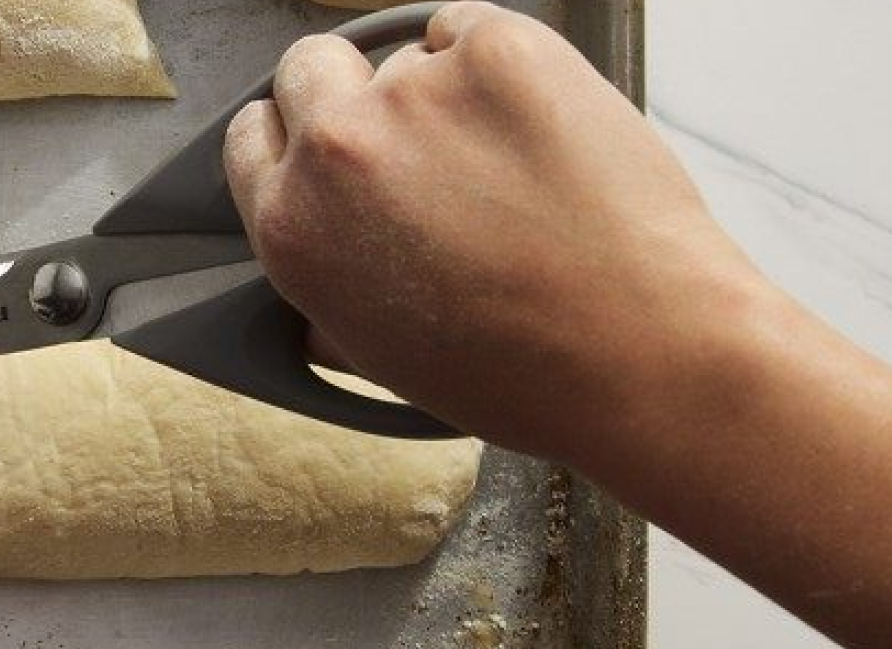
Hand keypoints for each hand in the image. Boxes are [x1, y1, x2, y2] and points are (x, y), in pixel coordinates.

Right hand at [224, 2, 780, 462]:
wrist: (639, 352)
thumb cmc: (524, 372)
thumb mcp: (379, 356)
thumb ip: (327, 290)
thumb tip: (328, 259)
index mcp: (294, 229)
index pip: (252, 136)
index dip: (295, 135)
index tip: (329, 142)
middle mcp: (336, 152)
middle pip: (309, 67)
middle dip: (352, 91)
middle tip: (419, 135)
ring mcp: (415, 92)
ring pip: (411, 57)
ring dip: (450, 95)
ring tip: (514, 166)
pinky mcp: (498, 51)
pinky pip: (475, 29)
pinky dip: (506, 64)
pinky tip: (541, 127)